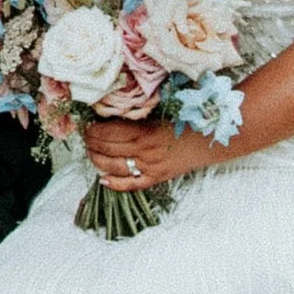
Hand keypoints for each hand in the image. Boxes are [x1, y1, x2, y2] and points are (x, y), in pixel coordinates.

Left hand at [83, 116, 218, 190]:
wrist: (209, 138)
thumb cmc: (185, 119)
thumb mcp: (159, 111)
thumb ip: (137, 112)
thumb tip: (111, 109)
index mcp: (143, 130)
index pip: (107, 131)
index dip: (92, 129)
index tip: (85, 124)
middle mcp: (144, 150)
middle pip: (107, 148)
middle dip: (91, 143)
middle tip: (84, 137)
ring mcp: (150, 166)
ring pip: (114, 166)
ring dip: (97, 160)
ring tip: (89, 153)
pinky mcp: (157, 178)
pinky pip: (133, 184)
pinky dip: (116, 184)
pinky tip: (103, 180)